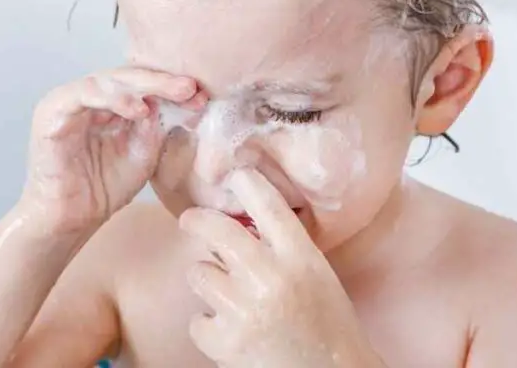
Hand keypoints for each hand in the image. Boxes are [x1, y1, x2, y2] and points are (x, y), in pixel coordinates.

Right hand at [23, 67, 204, 232]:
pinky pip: (83, 94)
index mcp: (108, 104)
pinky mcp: (52, 111)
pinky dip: (113, 98)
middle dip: (162, 81)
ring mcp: (68, 101)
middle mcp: (87, 97)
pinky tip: (139, 110)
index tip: (201, 97)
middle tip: (191, 87)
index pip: (141, 85)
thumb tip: (180, 99)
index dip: (171, 88)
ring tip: (173, 94)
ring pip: (107, 79)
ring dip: (143, 85)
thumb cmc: (104, 187)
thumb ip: (157, 125)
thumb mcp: (144, 153)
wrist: (72, 219)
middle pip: (126, 76)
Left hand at [180, 168, 383, 367]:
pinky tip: (231, 329)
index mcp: (301, 258)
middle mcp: (271, 278)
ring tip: (229, 296)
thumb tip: (238, 221)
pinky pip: (197, 318)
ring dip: (208, 280)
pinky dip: (209, 324)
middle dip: (197, 221)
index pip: (268, 205)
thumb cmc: (327, 324)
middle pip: (217, 230)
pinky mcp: (225, 341)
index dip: (246, 182)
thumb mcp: (316, 275)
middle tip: (190, 220)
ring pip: (199, 273)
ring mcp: (245, 310)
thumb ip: (284, 248)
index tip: (234, 174)